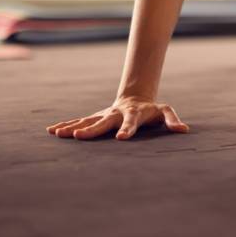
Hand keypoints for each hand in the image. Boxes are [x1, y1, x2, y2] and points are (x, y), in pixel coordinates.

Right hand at [46, 97, 188, 140]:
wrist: (136, 98)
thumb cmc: (152, 109)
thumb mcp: (165, 112)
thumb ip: (172, 120)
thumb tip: (183, 130)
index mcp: (134, 114)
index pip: (131, 123)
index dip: (127, 130)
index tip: (121, 138)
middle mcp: (116, 114)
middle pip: (103, 122)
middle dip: (91, 129)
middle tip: (78, 135)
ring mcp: (104, 115)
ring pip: (87, 120)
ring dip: (73, 126)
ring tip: (59, 133)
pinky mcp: (96, 117)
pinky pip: (80, 121)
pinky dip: (66, 125)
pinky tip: (52, 131)